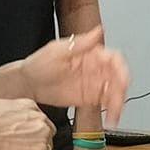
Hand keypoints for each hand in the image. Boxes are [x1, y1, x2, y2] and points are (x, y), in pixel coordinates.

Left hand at [16, 28, 130, 126]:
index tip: (122, 79)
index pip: (114, 59)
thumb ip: (81, 43)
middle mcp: (96, 69)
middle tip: (118, 101)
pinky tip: (110, 119)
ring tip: (114, 116)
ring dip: (118, 104)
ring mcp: (94, 84)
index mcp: (91, 55)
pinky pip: (106, 104)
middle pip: (118, 78)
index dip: (121, 69)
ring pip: (114, 92)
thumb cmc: (39, 63)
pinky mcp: (90, 98)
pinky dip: (111, 112)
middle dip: (121, 90)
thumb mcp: (58, 50)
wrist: (27, 84)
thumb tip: (99, 30)